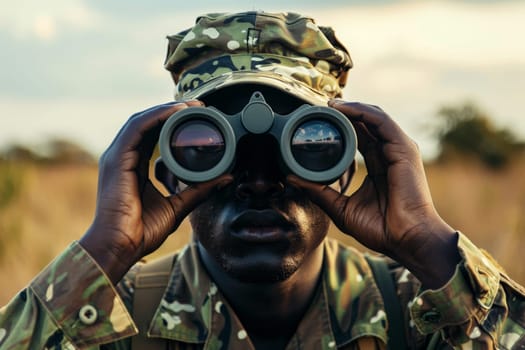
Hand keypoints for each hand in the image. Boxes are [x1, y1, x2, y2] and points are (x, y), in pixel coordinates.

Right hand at [79, 101, 231, 283]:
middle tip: (199, 106)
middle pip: (148, 123)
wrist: (120, 247)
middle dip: (172, 111)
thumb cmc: (142, 231)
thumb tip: (226, 178)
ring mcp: (117, 156)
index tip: (198, 117)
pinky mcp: (116, 159)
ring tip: (190, 105)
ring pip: (142, 121)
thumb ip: (199, 190)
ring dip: (166, 109)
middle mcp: (124, 157)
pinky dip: (156, 117)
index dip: (173, 122)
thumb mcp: (178, 206)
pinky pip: (137, 129)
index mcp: (134, 166)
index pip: (153, 135)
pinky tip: (175, 112)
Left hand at [287, 100, 459, 287]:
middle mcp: (390, 154)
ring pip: (373, 117)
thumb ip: (319, 192)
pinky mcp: (403, 149)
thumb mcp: (341, 208)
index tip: (318, 120)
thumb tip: (291, 178)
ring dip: (350, 107)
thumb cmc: (381, 230)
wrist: (407, 241)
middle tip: (319, 107)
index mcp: (379, 166)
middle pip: (366, 123)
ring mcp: (398, 150)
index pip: (359, 137)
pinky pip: (381, 121)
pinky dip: (361, 112)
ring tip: (328, 104)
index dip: (341, 126)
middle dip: (344, 112)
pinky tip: (343, 108)